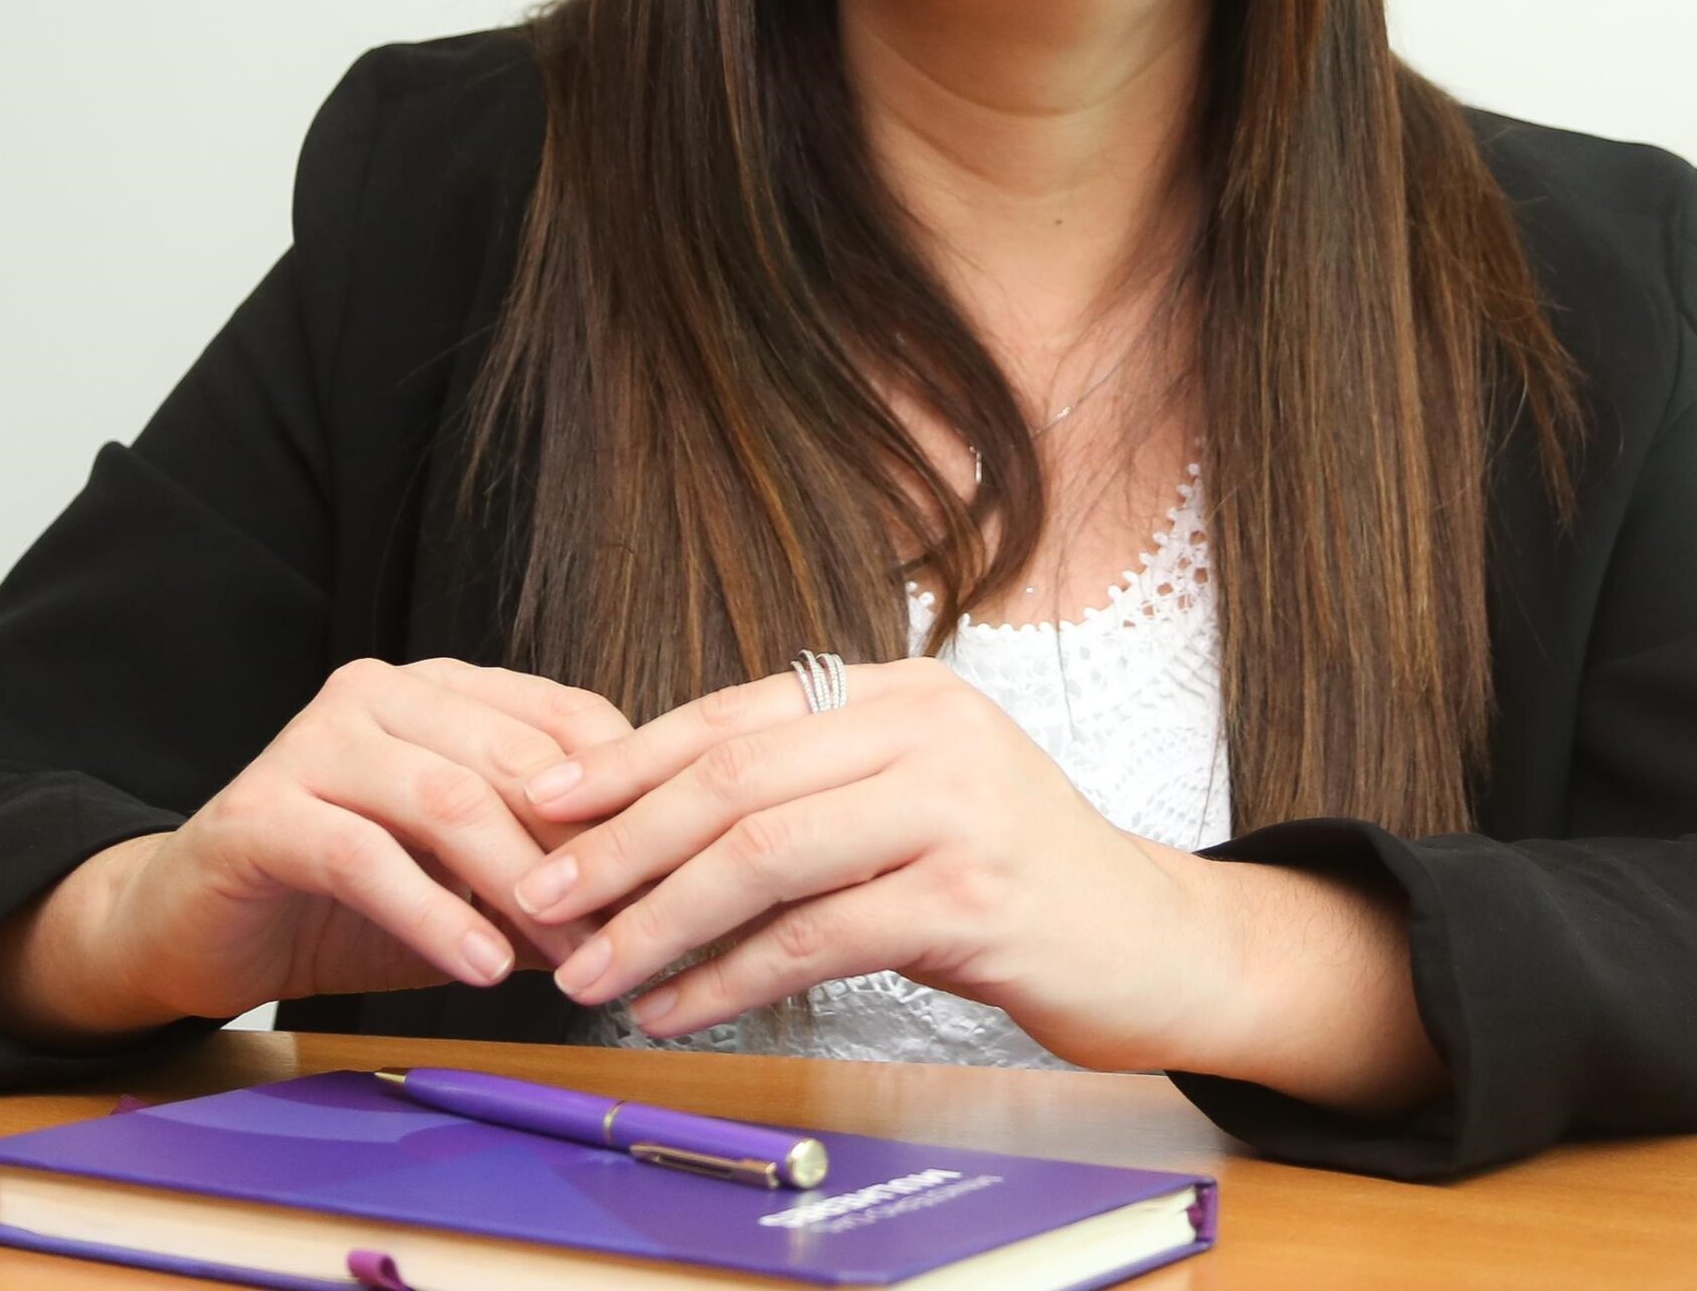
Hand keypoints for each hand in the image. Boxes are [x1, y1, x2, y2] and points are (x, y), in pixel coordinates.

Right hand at [0, 658, 637, 1039]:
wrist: (192, 927)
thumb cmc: (342, 897)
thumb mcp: (459, 874)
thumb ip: (536, 863)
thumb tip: (651, 897)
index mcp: (442, 689)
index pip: (564, 718)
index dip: (625, 796)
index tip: (672, 872)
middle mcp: (382, 692)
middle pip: (513, 758)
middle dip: (579, 850)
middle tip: (628, 930)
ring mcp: (318, 740)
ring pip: (447, 799)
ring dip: (517, 885)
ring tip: (565, 956)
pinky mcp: (265, 810)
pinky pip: (368, 857)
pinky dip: (434, 916)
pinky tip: (480, 970)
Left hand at [506, 658, 1223, 1070]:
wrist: (1152, 942)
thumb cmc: (1013, 876)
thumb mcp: (913, 797)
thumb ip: (813, 785)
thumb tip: (651, 814)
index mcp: (902, 690)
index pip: (736, 712)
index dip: (630, 756)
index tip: (546, 801)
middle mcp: (929, 726)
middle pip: (736, 776)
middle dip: (622, 841)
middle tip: (544, 894)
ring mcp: (955, 806)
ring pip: (764, 853)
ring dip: (660, 918)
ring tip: (594, 967)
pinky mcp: (972, 895)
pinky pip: (817, 936)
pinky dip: (730, 977)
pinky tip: (680, 1006)